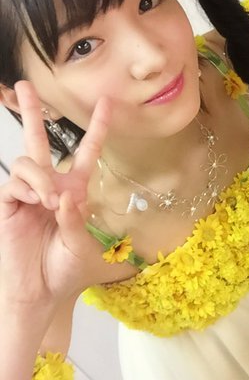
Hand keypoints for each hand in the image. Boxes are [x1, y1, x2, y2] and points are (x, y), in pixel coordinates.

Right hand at [0, 81, 109, 309]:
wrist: (42, 293)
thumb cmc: (67, 270)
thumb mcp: (82, 245)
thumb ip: (76, 220)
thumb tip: (64, 196)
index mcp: (74, 191)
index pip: (87, 153)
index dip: (97, 128)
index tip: (107, 102)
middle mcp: (50, 186)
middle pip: (40, 140)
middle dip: (31, 112)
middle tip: (24, 86)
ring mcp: (27, 194)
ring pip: (28, 161)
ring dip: (40, 177)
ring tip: (48, 201)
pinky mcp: (9, 204)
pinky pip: (15, 181)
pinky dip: (28, 187)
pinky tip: (36, 202)